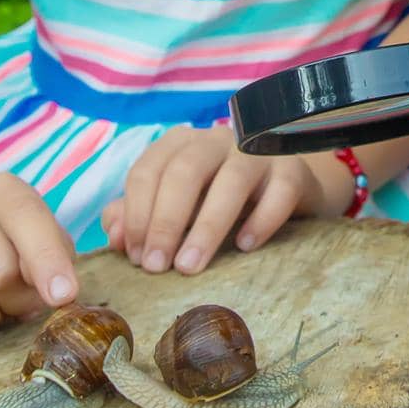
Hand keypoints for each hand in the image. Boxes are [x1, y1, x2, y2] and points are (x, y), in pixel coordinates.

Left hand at [100, 125, 332, 273]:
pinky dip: (261, 219)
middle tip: (155, 267)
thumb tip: (115, 237)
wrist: (286, 188)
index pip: (148, 170)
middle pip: (185, 171)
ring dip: (206, 226)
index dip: (137, 213)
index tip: (136, 257)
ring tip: (190, 267)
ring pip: (231, 180)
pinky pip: (279, 191)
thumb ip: (140, 217)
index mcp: (181, 144)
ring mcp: (258, 152)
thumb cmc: (219, 199)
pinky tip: (245, 246)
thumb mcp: (178, 207)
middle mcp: (217, 140)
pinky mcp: (293, 170)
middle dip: (165, 221)